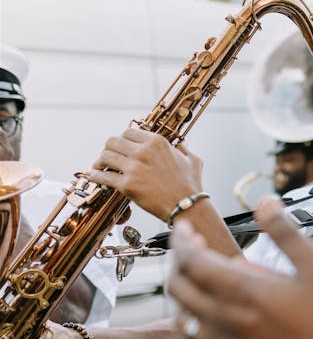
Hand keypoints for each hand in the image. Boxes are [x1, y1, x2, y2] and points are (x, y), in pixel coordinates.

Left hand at [87, 128, 202, 220]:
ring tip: (99, 167)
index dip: (122, 139)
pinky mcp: (127, 185)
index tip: (120, 147)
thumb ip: (183, 150)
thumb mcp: (192, 160)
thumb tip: (181, 147)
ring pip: (105, 156)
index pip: (129, 132)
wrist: (186, 206)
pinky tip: (94, 176)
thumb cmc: (191, 185)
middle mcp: (144, 151)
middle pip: (113, 141)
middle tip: (108, 157)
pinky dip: (96, 176)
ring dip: (100, 162)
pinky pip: (104, 177)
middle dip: (108, 149)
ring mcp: (134, 168)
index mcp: (157, 142)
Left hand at [165, 200, 312, 338]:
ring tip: (197, 282)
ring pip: (183, 319)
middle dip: (177, 262)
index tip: (183, 228)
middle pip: (180, 287)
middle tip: (189, 249)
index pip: (192, 261)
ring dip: (182, 295)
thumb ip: (287, 232)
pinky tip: (204, 327)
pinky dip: (191, 335)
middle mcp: (227, 321)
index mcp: (245, 292)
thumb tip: (265, 202)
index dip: (181, 240)